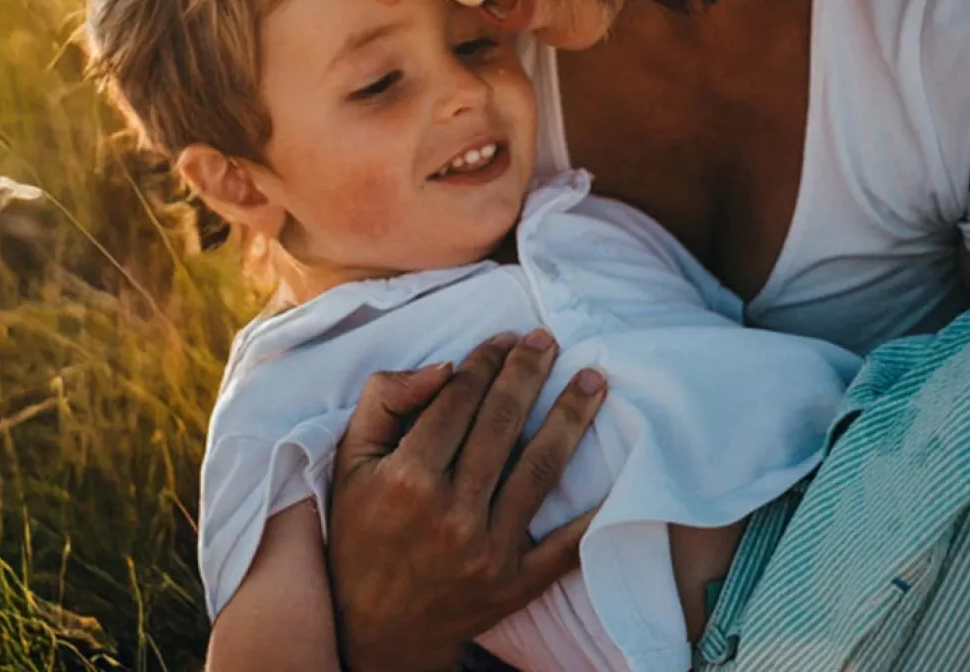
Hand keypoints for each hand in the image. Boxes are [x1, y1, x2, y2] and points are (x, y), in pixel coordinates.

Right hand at [327, 331, 607, 671]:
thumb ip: (384, 402)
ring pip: (539, 470)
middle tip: (548, 340)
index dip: (484, 363)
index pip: (457, 402)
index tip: (504, 340)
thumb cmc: (360, 534)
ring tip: (594, 381)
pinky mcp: (515, 583)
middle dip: (528, 374)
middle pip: (502, 425)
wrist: (373, 629)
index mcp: (407, 479)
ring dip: (571, 419)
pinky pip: (566, 545)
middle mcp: (450, 512)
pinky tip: (620, 475)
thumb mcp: (349, 464)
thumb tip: (444, 367)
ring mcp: (488, 550)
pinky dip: (595, 512)